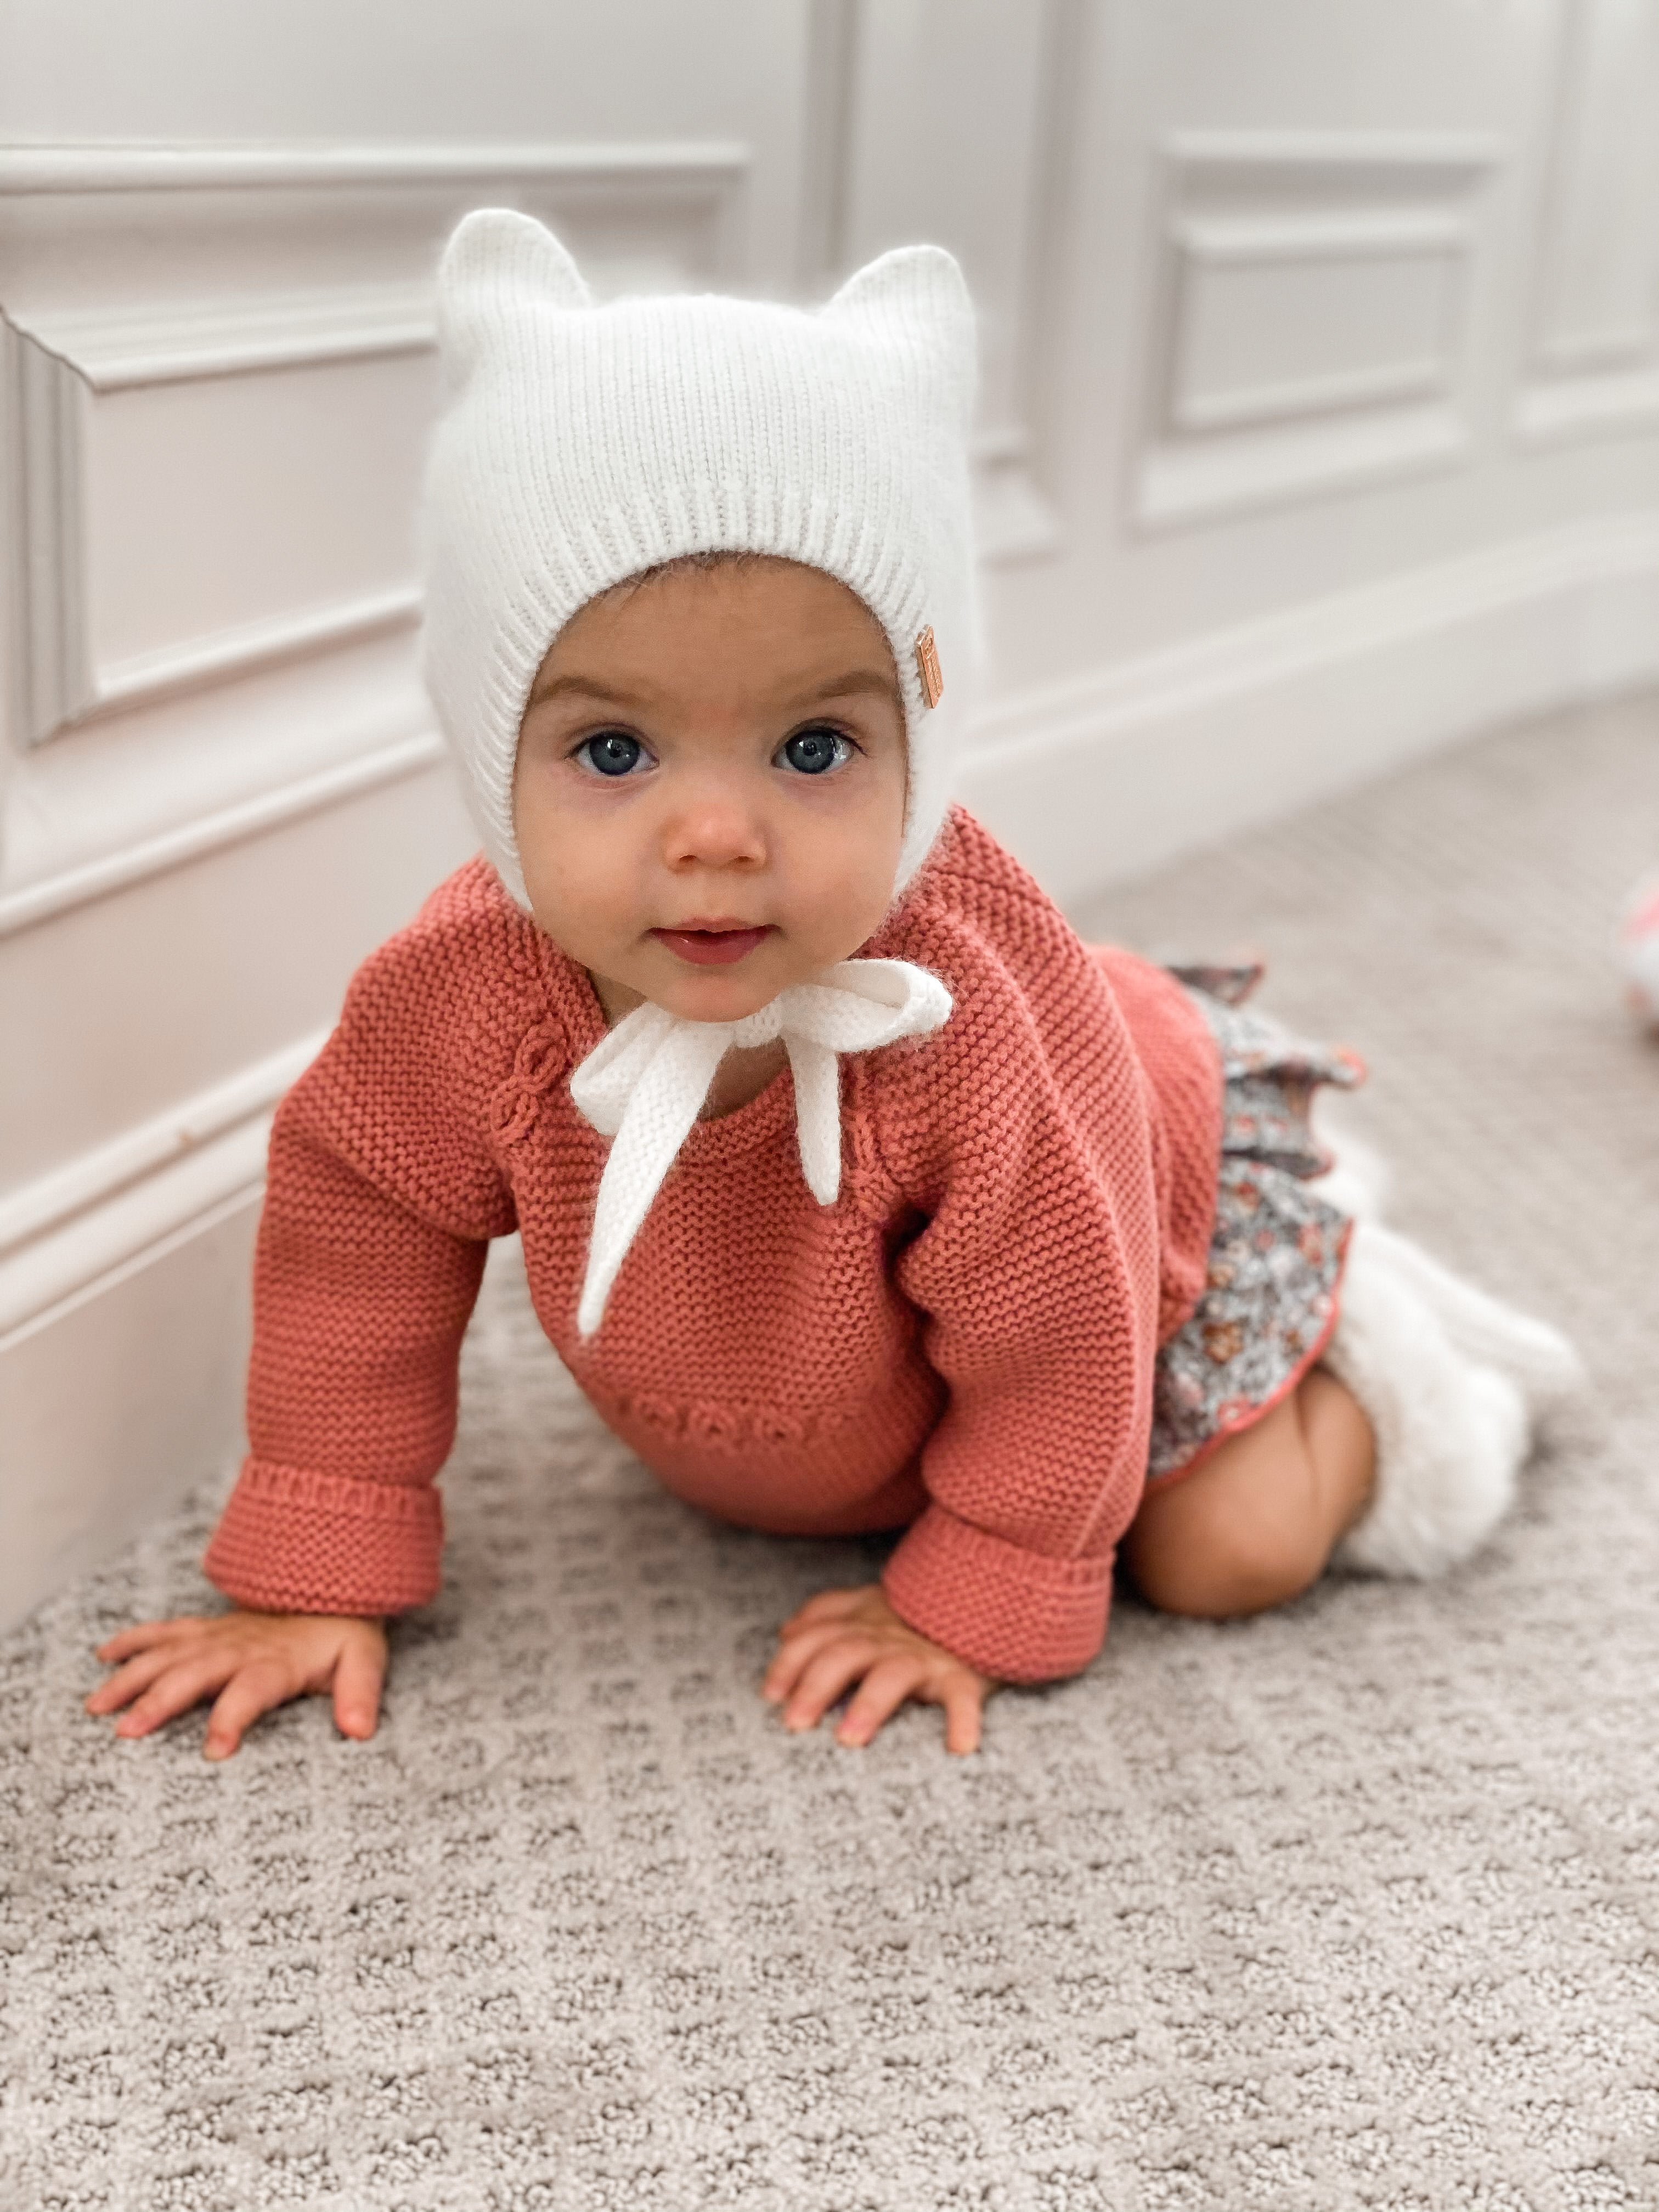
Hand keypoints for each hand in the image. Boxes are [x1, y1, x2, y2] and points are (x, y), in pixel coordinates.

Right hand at [85, 1610, 387, 1759]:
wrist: (336, 1590)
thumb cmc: (346, 1636)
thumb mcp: (365, 1661)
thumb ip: (360, 1693)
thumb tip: (360, 1729)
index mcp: (278, 1661)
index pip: (252, 1690)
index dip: (233, 1717)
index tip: (214, 1751)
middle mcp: (241, 1646)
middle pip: (195, 1672)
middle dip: (159, 1700)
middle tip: (125, 1732)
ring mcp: (219, 1634)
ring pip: (168, 1653)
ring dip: (132, 1676)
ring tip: (97, 1705)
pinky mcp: (208, 1628)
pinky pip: (167, 1630)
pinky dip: (135, 1640)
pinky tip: (104, 1656)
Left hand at [762, 1582, 997, 1754]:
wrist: (982, 1598)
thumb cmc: (913, 1615)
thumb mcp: (867, 1603)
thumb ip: (826, 1613)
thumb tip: (786, 1633)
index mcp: (860, 1623)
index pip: (815, 1637)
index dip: (789, 1663)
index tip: (770, 1696)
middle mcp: (886, 1637)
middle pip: (844, 1654)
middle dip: (816, 1686)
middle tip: (795, 1724)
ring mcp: (923, 1656)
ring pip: (893, 1674)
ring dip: (870, 1704)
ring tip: (849, 1740)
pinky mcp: (961, 1674)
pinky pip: (963, 1696)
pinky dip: (963, 1719)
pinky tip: (960, 1747)